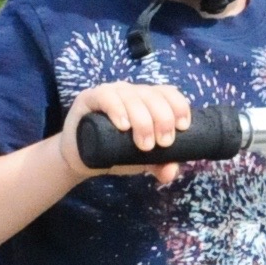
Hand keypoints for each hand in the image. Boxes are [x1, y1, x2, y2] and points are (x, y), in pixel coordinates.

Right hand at [66, 81, 188, 184]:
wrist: (82, 159)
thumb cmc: (116, 152)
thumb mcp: (143, 159)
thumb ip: (159, 164)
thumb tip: (170, 172)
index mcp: (148, 100)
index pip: (168, 93)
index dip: (179, 106)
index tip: (182, 127)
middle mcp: (131, 92)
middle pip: (153, 96)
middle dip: (163, 119)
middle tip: (163, 143)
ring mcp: (111, 93)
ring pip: (132, 96)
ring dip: (142, 120)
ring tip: (144, 144)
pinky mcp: (90, 98)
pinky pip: (106, 96)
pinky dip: (117, 109)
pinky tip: (123, 125)